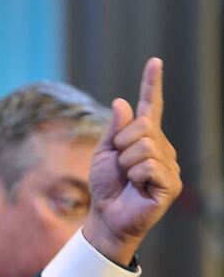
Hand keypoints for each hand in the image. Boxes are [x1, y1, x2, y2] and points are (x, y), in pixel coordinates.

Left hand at [83, 57, 181, 263]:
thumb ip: (114, 129)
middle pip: (143, 126)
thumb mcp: (104, 152)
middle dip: (122, 144)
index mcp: (144, 138)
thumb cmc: (106, 185)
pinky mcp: (171, 183)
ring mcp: (169, 165)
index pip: (151, 106)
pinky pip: (149, 166)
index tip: (154, 62)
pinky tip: (138, 187)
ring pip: (144, 147)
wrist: (106, 215)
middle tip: (120, 165)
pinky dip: (136, 176)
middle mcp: (161, 147)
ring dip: (127, 163)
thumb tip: (121, 102)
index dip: (152, 84)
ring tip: (128, 178)